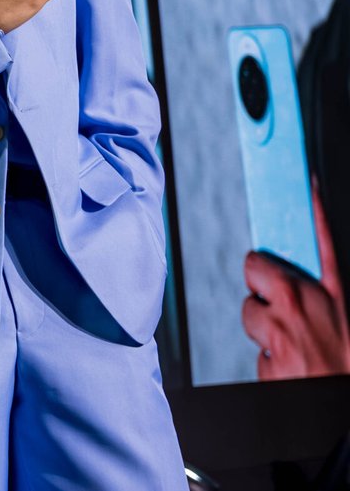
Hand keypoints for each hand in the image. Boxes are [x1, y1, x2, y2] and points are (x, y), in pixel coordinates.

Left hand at [243, 181, 349, 379]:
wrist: (339, 408)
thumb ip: (316, 295)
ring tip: (289, 347)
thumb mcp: (341, 321)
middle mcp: (306, 303)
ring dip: (260, 327)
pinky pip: (252, 343)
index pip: (323, 241)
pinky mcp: (269, 349)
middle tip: (278, 310)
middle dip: (259, 287)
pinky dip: (264, 354)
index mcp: (332, 295)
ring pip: (248, 309)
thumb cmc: (341, 365)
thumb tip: (288, 279)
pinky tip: (286, 366)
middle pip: (256, 267)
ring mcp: (286, 325)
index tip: (304, 179)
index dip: (313, 210)